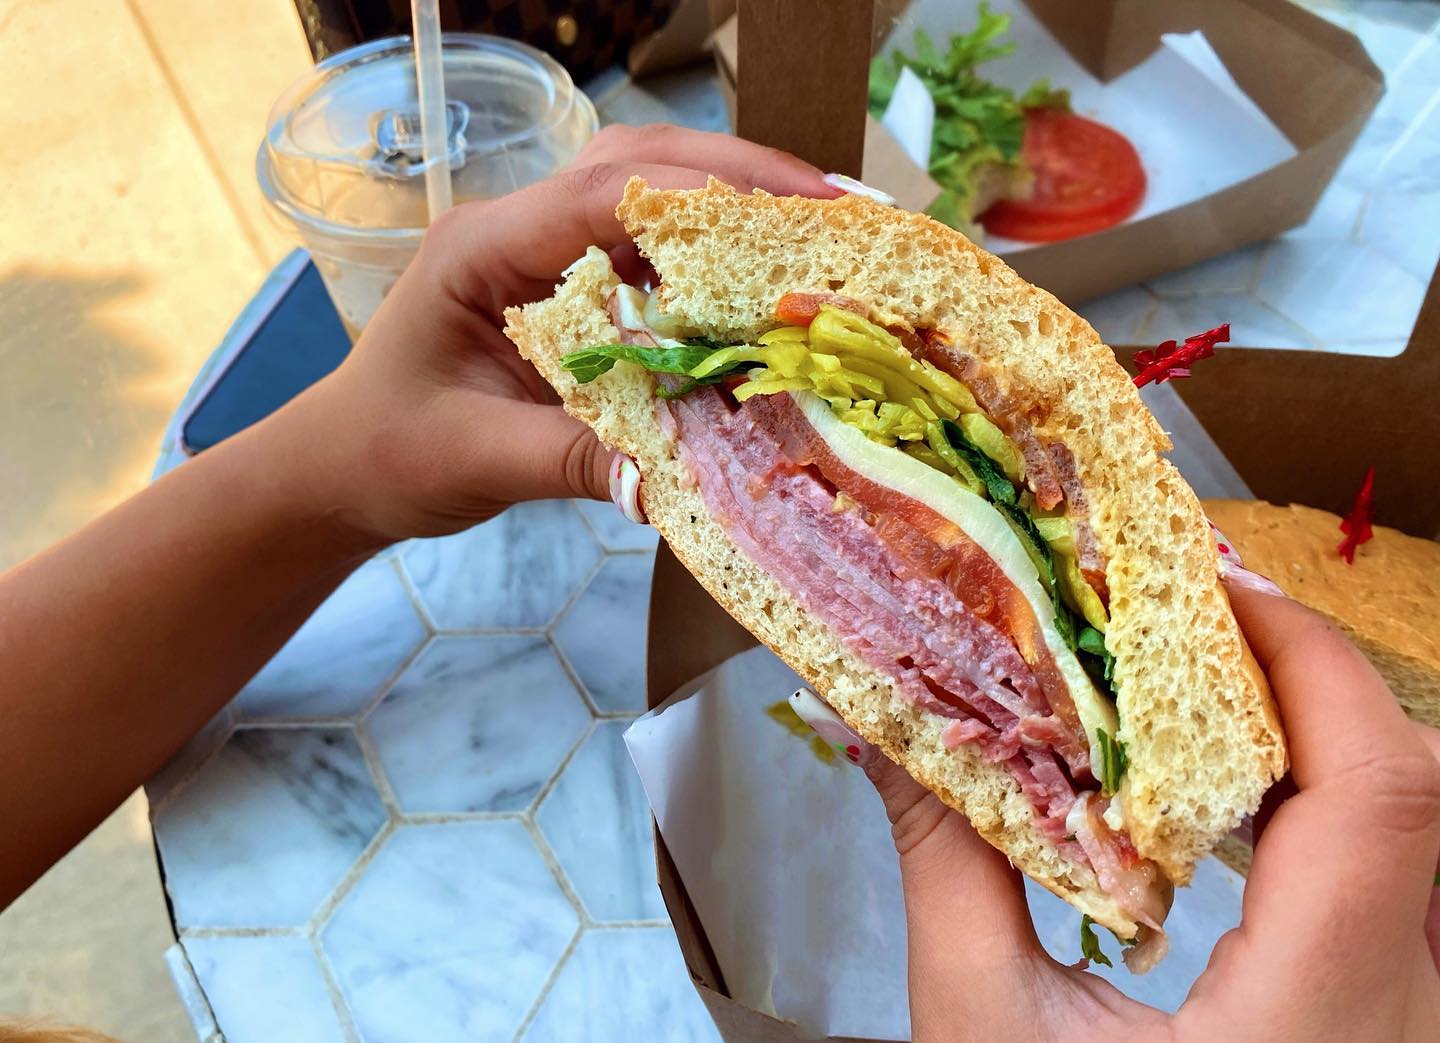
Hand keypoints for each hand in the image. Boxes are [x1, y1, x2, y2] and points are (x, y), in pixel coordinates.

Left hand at [284, 123, 840, 545]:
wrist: (341, 465)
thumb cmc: (387, 452)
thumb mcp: (475, 460)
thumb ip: (568, 461)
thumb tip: (666, 485)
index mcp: (482, 249)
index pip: (602, 195)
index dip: (703, 198)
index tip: (793, 216)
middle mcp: (514, 228)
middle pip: (638, 165)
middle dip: (741, 177)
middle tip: (837, 206)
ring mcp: (539, 249)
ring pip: (647, 191)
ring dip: (734, 203)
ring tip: (820, 229)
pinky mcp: (562, 282)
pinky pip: (645, 246)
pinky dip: (708, 254)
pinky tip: (759, 279)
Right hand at [858, 585, 1439, 1039]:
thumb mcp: (986, 1031)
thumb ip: (948, 866)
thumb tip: (879, 731)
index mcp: (1313, 1012)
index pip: (1378, 795)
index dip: (1307, 663)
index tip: (1207, 590)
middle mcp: (1399, 1011)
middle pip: (1412, 790)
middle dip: (1306, 676)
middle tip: (1189, 617)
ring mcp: (1408, 1017)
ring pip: (1416, 832)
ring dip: (1317, 733)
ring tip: (1202, 682)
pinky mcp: (1386, 1018)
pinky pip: (1393, 879)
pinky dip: (1320, 802)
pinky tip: (1230, 793)